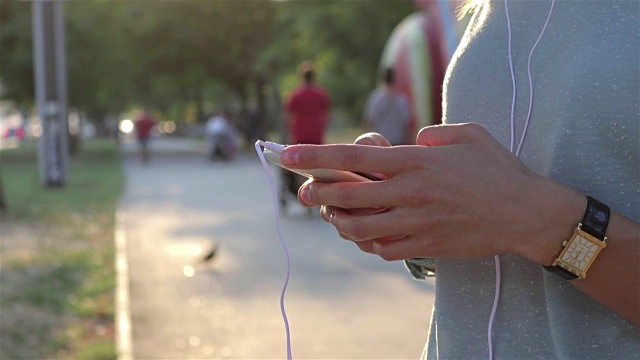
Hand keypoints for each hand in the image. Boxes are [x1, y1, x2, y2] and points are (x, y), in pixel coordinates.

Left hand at [282, 123, 584, 262]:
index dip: (315, 156)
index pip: (353, 157)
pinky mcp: (424, 246)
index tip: (287, 155)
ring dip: (337, 221)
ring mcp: (415, 223)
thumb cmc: (498, 170)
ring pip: (357, 227)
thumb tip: (411, 141)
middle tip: (306, 191)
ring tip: (334, 214)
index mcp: (414, 162)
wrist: (525, 214)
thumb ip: (432, 133)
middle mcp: (408, 193)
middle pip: (345, 196)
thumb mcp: (467, 135)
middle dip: (316, 194)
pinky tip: (366, 234)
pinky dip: (366, 242)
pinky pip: (382, 249)